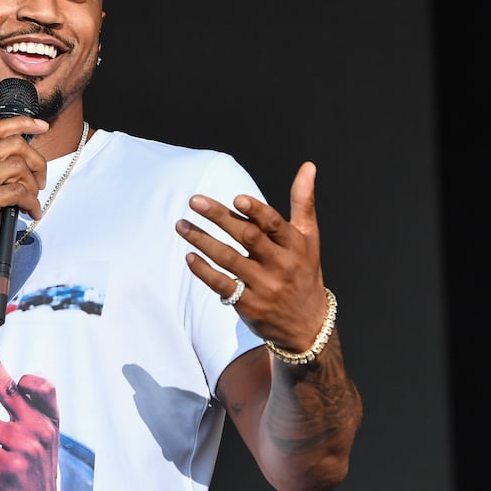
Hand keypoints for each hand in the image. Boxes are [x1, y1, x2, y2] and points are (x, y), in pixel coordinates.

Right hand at [0, 116, 48, 276]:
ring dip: (34, 186)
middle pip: (14, 144)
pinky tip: (31, 212)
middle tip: (40, 179)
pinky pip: (18, 193)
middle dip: (36, 160)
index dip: (22, 123)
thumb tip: (8, 173)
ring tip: (33, 201)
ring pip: (19, 168)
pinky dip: (31, 203)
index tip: (40, 126)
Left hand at [0, 350, 60, 490]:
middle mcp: (41, 430)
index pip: (44, 388)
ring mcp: (26, 448)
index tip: (12, 365)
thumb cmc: (36, 466)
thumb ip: (33, 411)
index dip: (28, 376)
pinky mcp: (10, 465)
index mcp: (51, 421)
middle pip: (11, 393)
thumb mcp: (45, 437)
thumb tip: (16, 382)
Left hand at [176, 161, 328, 351]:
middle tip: (195, 201)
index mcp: (295, 245)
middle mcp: (281, 265)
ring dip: (202, 240)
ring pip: (229, 259)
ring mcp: (264, 286)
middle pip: (247, 237)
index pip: (275, 224)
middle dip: (220, 217)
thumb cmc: (305, 271)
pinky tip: (189, 256)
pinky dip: (204, 271)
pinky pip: (222, 285)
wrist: (308, 325)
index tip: (236, 198)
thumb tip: (308, 166)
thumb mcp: (309, 237)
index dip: (256, 211)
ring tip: (181, 225)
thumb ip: (303, 201)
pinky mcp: (249, 305)